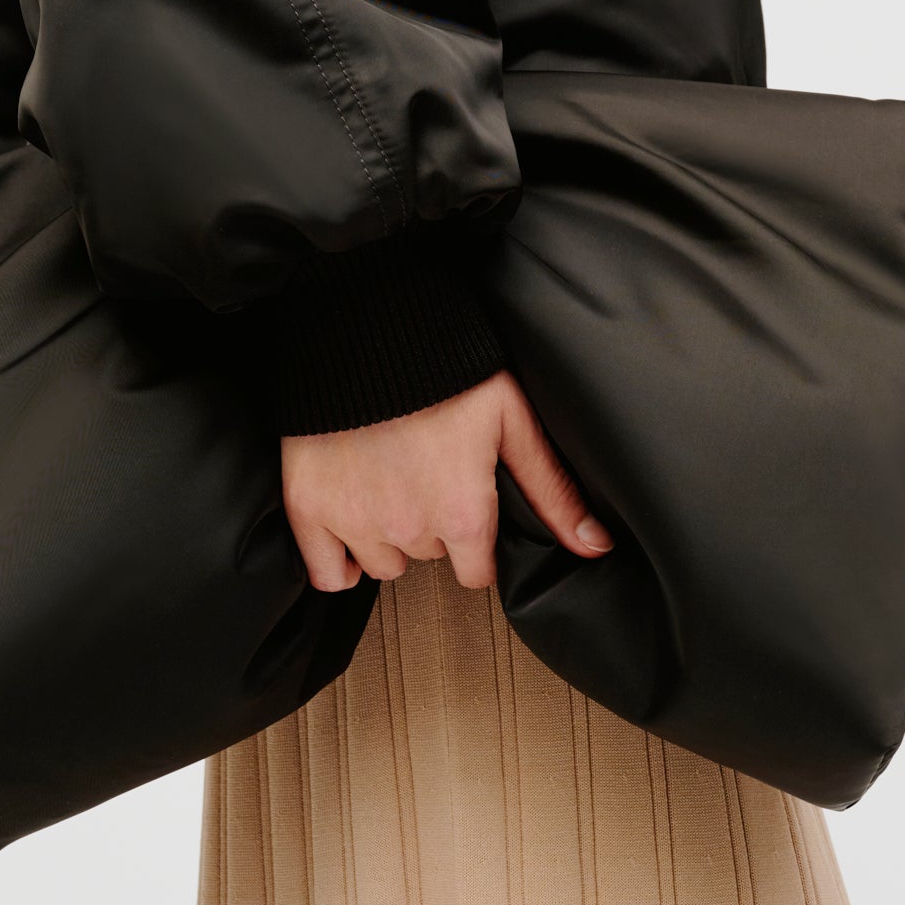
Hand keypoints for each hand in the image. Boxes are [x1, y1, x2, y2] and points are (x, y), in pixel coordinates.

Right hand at [282, 369, 612, 591]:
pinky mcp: (309, 508)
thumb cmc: (445, 369)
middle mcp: (409, 530)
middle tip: (427, 473)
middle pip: (431, 556)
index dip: (477, 542)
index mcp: (463, 514)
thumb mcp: (511, 420)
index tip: (467, 508)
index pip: (476, 572)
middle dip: (434, 525)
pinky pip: (327, 573)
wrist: (364, 331)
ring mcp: (355, 522)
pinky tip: (352, 526)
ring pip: (384, 564)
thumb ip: (551, 490)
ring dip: (389, 535)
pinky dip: (340, 560)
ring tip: (390, 482)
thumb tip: (595, 545)